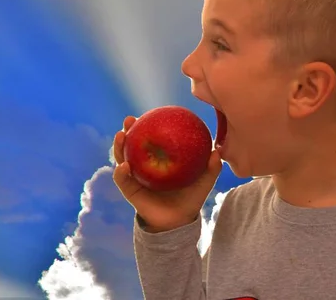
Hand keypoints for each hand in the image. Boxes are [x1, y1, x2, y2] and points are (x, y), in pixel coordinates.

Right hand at [112, 115, 221, 231]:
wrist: (179, 221)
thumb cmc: (190, 198)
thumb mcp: (203, 181)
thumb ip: (211, 168)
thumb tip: (217, 152)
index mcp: (159, 160)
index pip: (151, 138)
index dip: (147, 126)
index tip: (148, 114)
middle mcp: (144, 166)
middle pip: (132, 145)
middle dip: (127, 131)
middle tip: (129, 120)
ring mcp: (135, 178)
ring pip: (122, 159)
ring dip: (118, 147)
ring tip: (121, 136)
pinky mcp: (130, 192)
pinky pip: (123, 181)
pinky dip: (121, 173)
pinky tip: (123, 167)